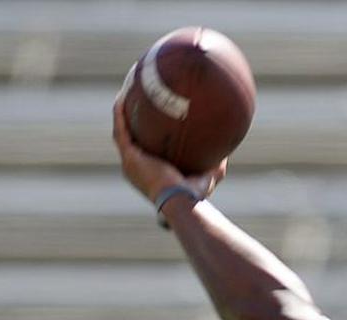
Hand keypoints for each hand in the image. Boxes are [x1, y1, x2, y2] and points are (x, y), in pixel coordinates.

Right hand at [111, 97, 226, 203]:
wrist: (180, 199)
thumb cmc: (193, 195)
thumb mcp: (206, 177)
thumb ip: (215, 166)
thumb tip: (226, 153)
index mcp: (150, 172)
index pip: (144, 150)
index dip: (145, 135)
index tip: (150, 121)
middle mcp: (136, 168)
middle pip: (130, 139)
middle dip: (131, 121)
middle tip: (135, 101)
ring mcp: (130, 162)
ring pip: (121, 132)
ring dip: (121, 114)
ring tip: (125, 93)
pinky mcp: (129, 157)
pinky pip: (121, 131)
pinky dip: (120, 115)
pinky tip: (121, 99)